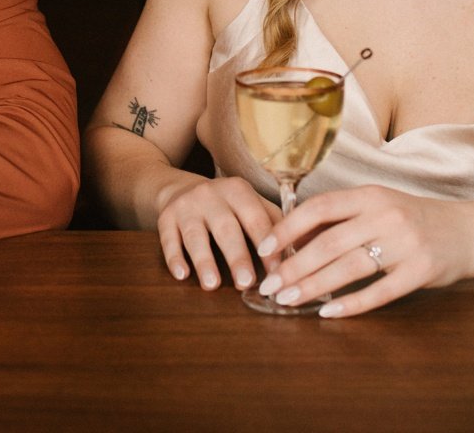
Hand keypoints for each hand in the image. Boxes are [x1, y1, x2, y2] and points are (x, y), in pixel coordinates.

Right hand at [155, 175, 280, 291]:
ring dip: (204, 260)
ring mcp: (186, 206)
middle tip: (246, 283)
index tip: (278, 272)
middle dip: (237, 256)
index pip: (256, 218)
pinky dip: (174, 257)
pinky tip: (182, 274)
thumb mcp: (251, 205)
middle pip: (226, 228)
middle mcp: (211, 194)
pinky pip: (168, 239)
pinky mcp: (165, 217)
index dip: (267, 246)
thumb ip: (275, 224)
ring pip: (195, 235)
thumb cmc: (227, 206)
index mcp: (239, 191)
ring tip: (212, 285)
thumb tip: (308, 249)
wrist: (180, 188)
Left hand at [253, 185, 473, 316]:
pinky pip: (379, 291)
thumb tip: (291, 238)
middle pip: (329, 242)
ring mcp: (405, 243)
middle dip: (293, 266)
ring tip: (288, 300)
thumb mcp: (378, 206)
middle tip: (270, 285)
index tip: (263, 249)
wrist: (469, 231)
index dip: (287, 228)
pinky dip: (351, 304)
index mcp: (370, 195)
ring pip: (348, 268)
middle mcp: (386, 215)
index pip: (319, 208)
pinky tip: (328, 313)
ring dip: (313, 287)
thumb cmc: (412, 219)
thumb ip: (340, 218)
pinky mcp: (421, 271)